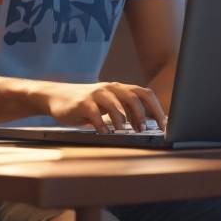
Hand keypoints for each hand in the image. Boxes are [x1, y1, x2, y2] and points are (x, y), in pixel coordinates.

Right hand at [40, 81, 166, 133]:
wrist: (57, 96)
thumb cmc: (86, 104)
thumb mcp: (108, 104)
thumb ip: (124, 110)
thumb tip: (146, 124)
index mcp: (119, 89)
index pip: (144, 94)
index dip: (156, 109)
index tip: (164, 125)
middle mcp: (110, 88)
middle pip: (133, 97)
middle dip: (141, 115)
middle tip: (143, 129)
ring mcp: (95, 94)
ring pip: (115, 104)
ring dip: (122, 120)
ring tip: (124, 132)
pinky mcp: (82, 103)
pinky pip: (95, 112)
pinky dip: (101, 124)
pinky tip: (103, 132)